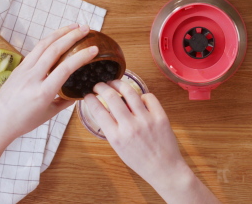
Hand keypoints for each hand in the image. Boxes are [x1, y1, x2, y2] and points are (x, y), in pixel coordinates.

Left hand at [0, 24, 98, 192]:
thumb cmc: (25, 122)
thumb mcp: (50, 113)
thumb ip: (66, 101)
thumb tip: (80, 92)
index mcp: (43, 92)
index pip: (65, 69)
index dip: (81, 57)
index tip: (94, 49)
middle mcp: (32, 78)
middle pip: (54, 50)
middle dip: (71, 36)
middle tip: (86, 29)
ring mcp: (23, 70)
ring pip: (43, 45)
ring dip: (60, 33)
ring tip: (73, 27)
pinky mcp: (18, 68)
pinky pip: (35, 50)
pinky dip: (49, 41)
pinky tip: (57, 37)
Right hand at [84, 81, 219, 202]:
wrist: (163, 168)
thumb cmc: (140, 160)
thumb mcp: (118, 148)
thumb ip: (111, 129)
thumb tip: (105, 108)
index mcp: (116, 137)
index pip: (98, 111)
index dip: (90, 99)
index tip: (87, 94)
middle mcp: (130, 126)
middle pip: (111, 97)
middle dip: (102, 87)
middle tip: (99, 84)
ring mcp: (146, 120)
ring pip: (130, 92)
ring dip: (119, 84)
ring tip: (115, 83)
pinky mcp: (160, 116)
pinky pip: (149, 97)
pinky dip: (142, 95)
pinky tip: (139, 98)